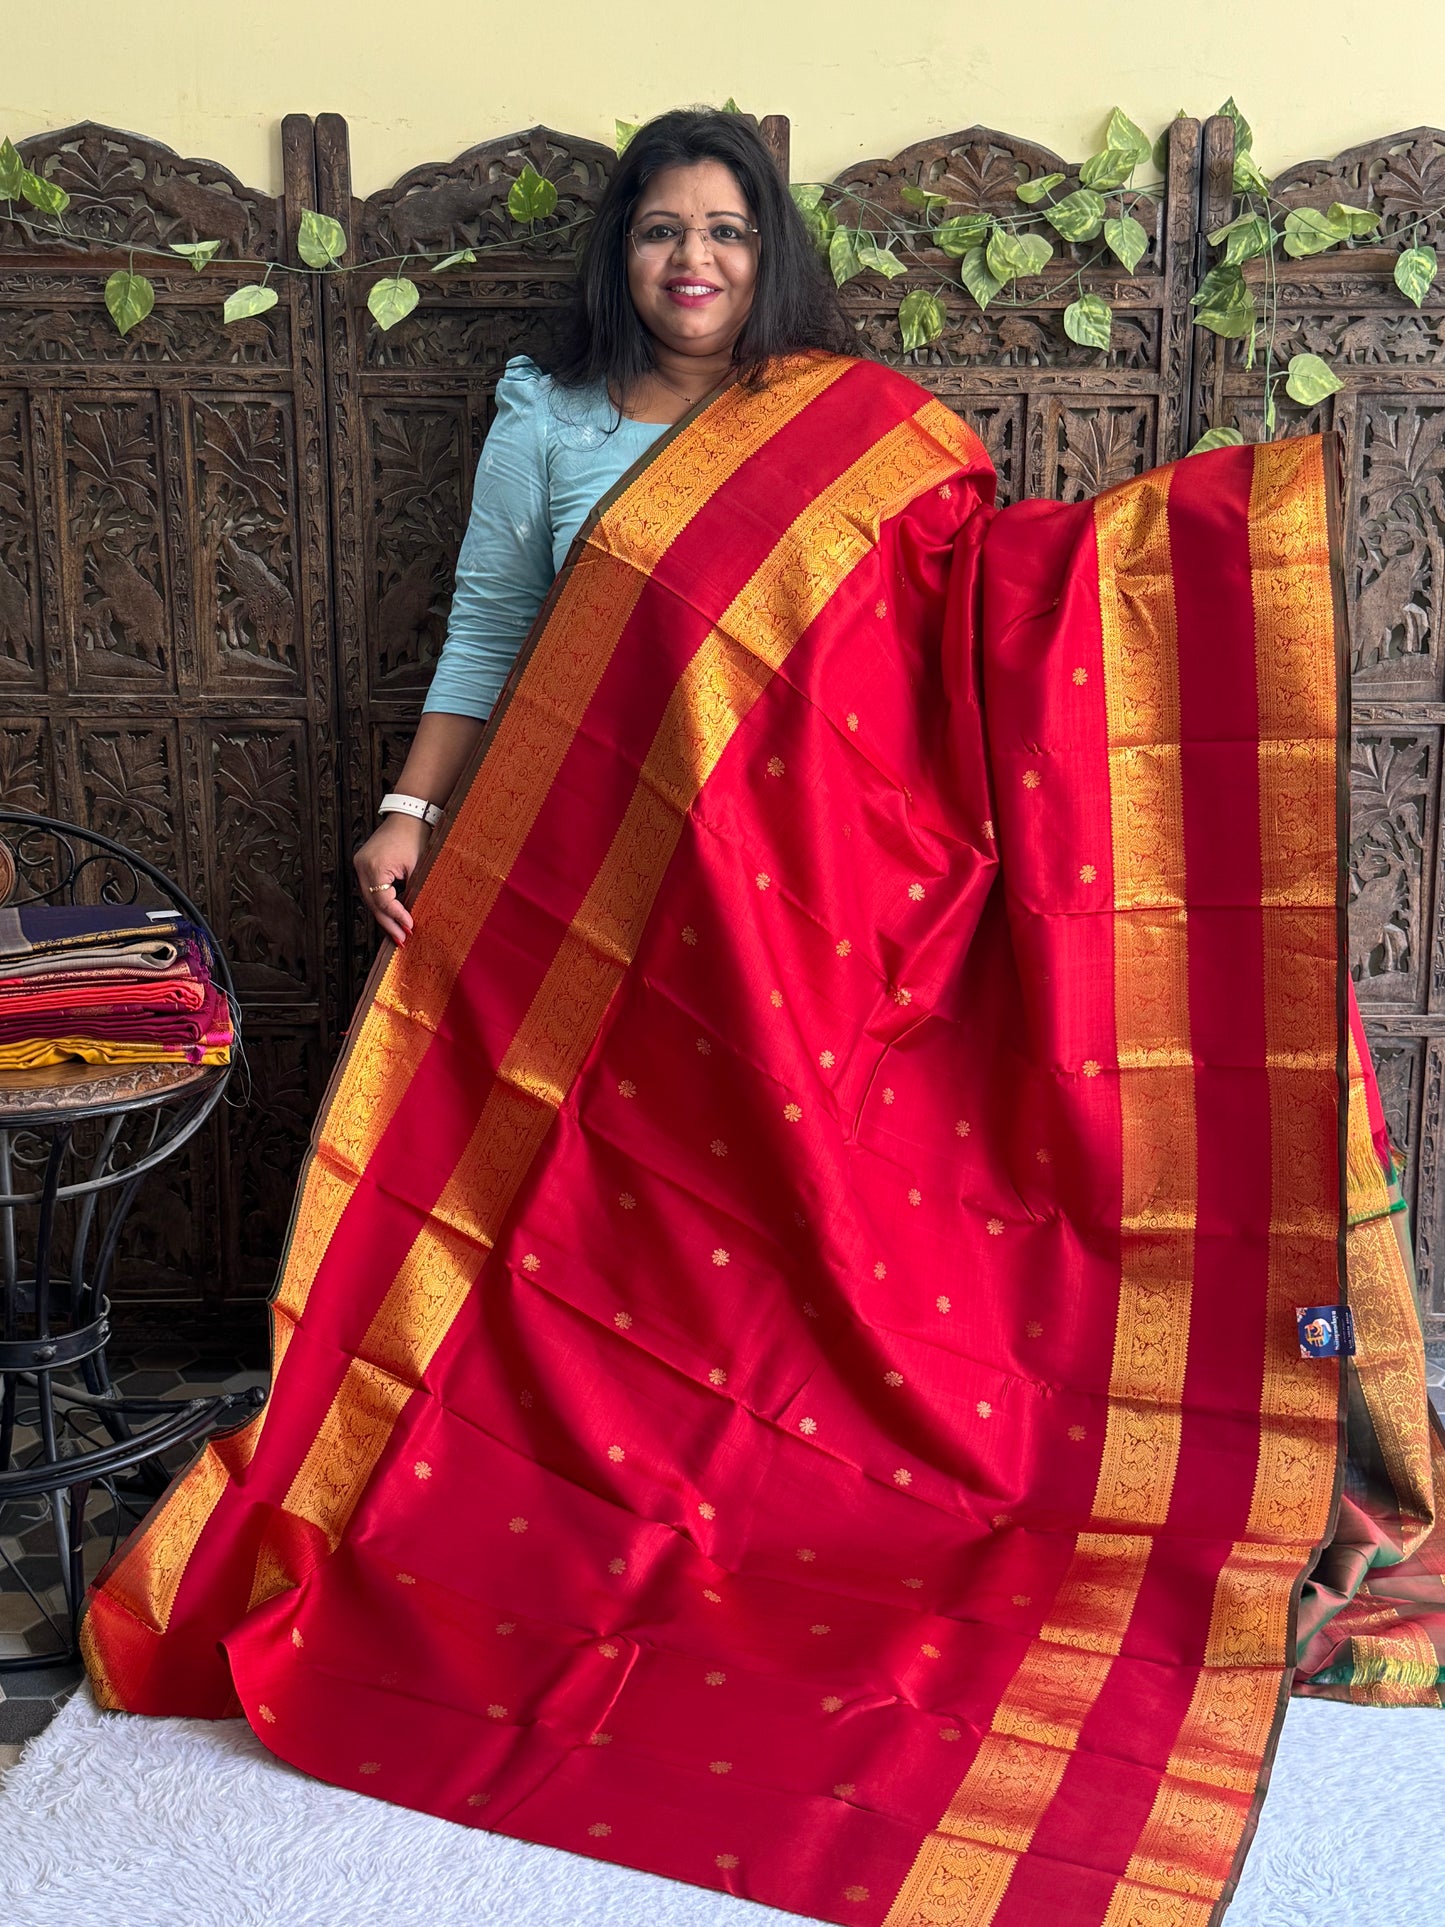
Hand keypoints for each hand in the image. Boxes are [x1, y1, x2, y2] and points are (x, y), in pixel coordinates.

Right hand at [354, 813, 428, 944]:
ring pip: (370, 898)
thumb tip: (411, 918)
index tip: (410, 928)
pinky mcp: (363, 864)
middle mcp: (361, 866)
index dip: (397, 916)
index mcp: (374, 866)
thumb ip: (413, 892)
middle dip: (388, 923)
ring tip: (397, 933)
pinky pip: (370, 889)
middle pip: (373, 903)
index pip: (384, 900)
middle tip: (401, 940)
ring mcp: (359, 865)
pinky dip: (381, 903)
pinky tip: (391, 916)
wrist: (409, 814)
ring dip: (384, 916)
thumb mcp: (418, 867)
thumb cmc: (417, 837)